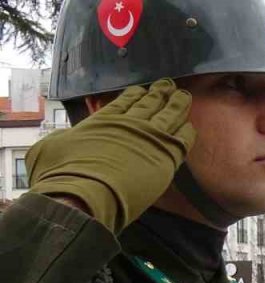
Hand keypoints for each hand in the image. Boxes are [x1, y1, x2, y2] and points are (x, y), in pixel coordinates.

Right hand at [27, 80, 195, 234]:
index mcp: (104, 119)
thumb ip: (66, 140)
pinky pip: (183, 139)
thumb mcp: (52, 147)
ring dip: (178, 103)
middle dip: (160, 92)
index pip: (124, 101)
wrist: (84, 193)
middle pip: (150, 103)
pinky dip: (187, 130)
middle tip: (168, 85)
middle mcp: (130, 124)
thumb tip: (67, 140)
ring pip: (170, 115)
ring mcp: (150, 138)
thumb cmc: (62, 173)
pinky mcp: (167, 156)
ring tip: (184, 95)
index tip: (142, 89)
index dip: (135, 94)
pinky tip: (190, 125)